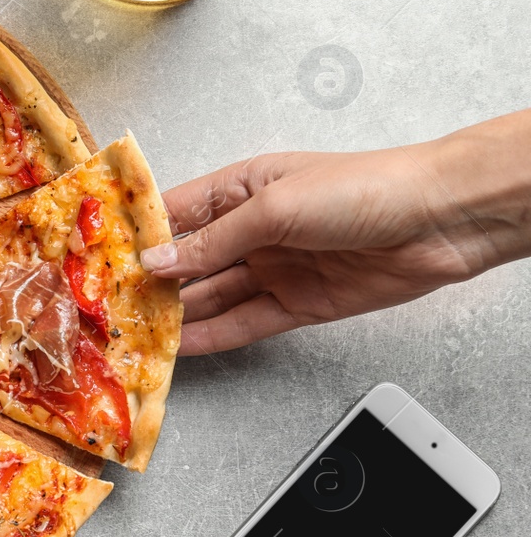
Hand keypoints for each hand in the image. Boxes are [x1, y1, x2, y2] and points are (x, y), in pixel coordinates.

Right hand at [143, 112, 530, 353]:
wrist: (441, 220)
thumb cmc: (364, 188)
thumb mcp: (275, 209)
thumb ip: (214, 242)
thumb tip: (158, 263)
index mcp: (242, 187)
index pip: (175, 212)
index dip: (136, 234)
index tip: (94, 256)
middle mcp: (253, 228)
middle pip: (188, 260)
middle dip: (149, 282)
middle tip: (105, 306)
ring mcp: (274, 267)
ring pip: (211, 296)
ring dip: (175, 315)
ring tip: (133, 334)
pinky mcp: (298, 304)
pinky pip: (244, 323)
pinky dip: (212, 337)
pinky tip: (180, 349)